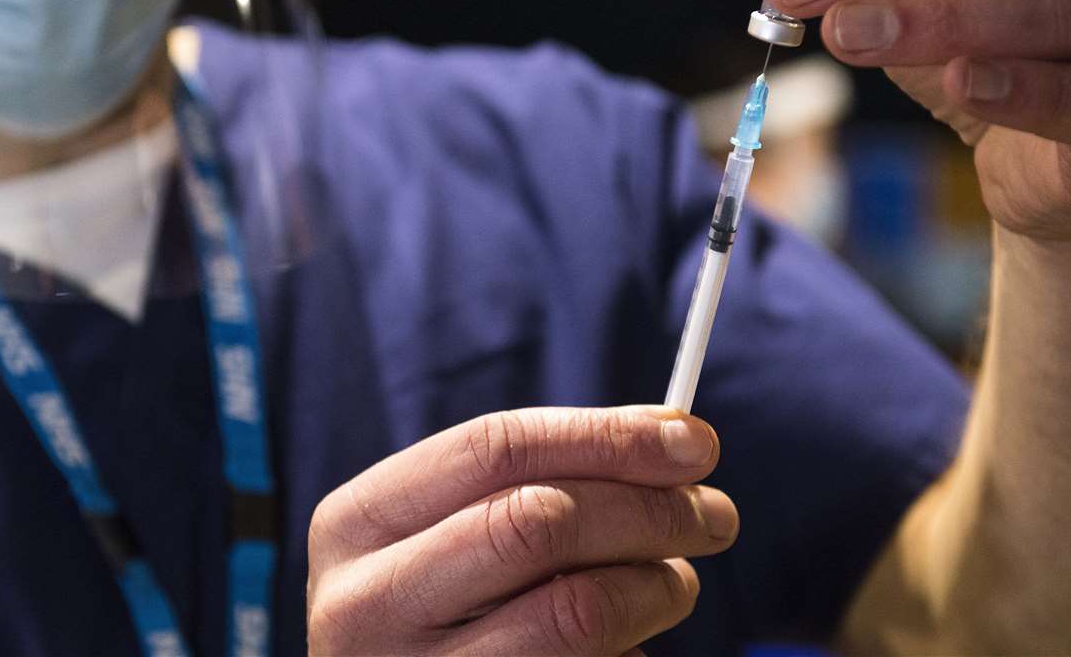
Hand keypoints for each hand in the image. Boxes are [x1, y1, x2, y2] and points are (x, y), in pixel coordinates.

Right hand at [305, 407, 736, 654]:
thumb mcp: (446, 537)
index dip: (605, 435)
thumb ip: (532, 481)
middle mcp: (365, 606)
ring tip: (676, 584)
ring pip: (577, 612)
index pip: (495, 447)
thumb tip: (675, 437)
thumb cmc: (437, 612)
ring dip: (656, 588)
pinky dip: (630, 654)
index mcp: (355, 524)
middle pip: (540, 521)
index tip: (695, 440)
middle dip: (649, 510)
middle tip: (715, 515)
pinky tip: (625, 649)